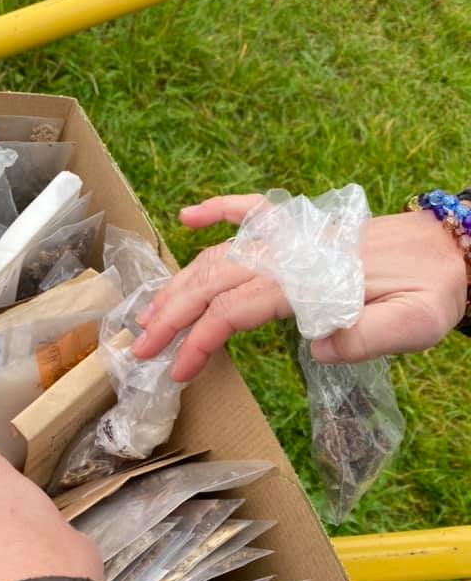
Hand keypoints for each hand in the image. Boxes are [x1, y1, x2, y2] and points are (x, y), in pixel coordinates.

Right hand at [132, 194, 467, 380]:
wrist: (453, 249)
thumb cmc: (432, 292)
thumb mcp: (414, 325)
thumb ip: (366, 337)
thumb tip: (317, 346)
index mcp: (310, 281)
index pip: (236, 311)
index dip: (199, 342)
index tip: (176, 372)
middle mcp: (291, 253)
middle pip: (214, 280)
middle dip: (172, 314)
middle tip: (140, 348)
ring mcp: (293, 236)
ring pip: (221, 252)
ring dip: (180, 281)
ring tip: (150, 311)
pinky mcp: (301, 228)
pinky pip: (251, 210)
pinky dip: (218, 209)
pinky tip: (187, 216)